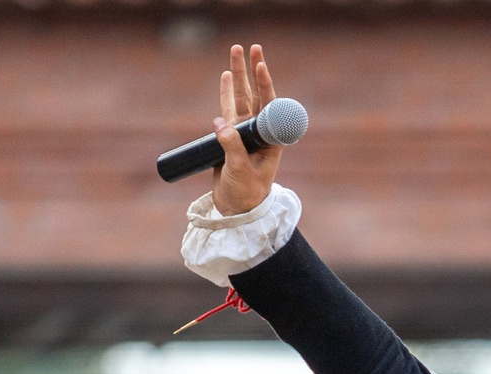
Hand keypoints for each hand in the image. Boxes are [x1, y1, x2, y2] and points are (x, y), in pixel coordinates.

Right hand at [211, 44, 286, 216]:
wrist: (237, 209)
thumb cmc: (247, 194)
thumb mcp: (241, 172)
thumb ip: (232, 149)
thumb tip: (220, 125)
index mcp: (271, 140)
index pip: (269, 106)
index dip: (265, 84)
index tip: (261, 66)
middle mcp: (260, 132)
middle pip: (255, 95)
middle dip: (251, 71)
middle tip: (250, 47)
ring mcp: (245, 133)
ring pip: (240, 99)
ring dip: (237, 76)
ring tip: (236, 52)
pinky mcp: (230, 137)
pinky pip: (227, 110)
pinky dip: (225, 93)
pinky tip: (226, 77)